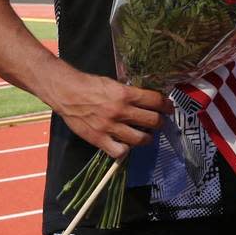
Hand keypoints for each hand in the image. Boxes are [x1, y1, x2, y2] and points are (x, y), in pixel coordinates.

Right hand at [48, 71, 172, 158]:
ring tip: (146, 136)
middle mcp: (120, 111)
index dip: (166, 105)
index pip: (156, 101)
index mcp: (126, 94)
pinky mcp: (98, 139)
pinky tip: (126, 144)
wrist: (66, 92)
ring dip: (147, 138)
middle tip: (160, 122)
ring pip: (140, 139)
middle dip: (160, 122)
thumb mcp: (114, 83)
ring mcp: (110, 127)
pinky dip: (125, 150)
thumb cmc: (90, 85)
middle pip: (152, 121)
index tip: (169, 108)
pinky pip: (119, 151)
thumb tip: (147, 99)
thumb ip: (130, 92)